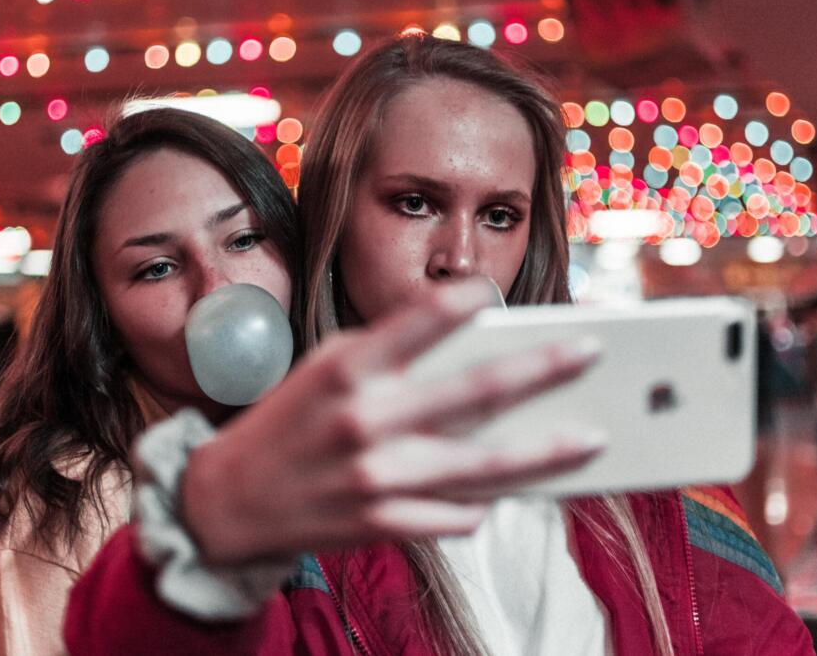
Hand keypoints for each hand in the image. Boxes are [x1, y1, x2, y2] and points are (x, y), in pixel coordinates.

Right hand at [182, 279, 602, 564]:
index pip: (419, 320)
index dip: (464, 301)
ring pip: (482, 466)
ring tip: (590, 438)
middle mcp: (365, 419)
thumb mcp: (325, 369)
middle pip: (475, 391)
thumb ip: (390, 356)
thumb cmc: (288, 422)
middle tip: (588, 352)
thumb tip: (474, 352)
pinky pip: (455, 515)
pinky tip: (508, 490)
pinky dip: (487, 503)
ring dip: (545, 452)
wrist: (226, 502)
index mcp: (347, 367)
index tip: (498, 292)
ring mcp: (376, 477)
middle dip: (543, 369)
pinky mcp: (380, 524)